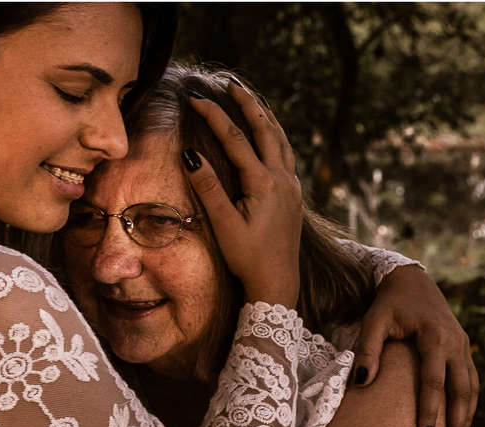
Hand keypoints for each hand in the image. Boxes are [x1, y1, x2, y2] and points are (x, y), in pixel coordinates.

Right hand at [182, 80, 302, 306]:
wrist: (278, 283)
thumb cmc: (249, 258)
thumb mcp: (224, 225)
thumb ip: (209, 188)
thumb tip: (190, 154)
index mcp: (264, 184)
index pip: (235, 139)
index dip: (214, 116)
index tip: (195, 98)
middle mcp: (283, 180)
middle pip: (266, 130)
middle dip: (248, 105)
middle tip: (231, 85)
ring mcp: (292, 188)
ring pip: (282, 141)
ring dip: (267, 118)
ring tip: (253, 101)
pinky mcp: (294, 197)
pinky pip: (287, 156)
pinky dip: (277, 138)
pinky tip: (271, 138)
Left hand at [353, 264, 478, 426]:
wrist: (412, 280)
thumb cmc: (389, 303)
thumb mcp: (373, 321)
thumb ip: (367, 351)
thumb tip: (361, 384)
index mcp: (434, 337)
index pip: (434, 381)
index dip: (430, 410)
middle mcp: (455, 343)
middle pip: (462, 390)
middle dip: (457, 423)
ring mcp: (463, 346)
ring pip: (472, 388)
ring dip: (467, 418)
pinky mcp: (464, 349)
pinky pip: (471, 381)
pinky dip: (469, 404)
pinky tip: (462, 424)